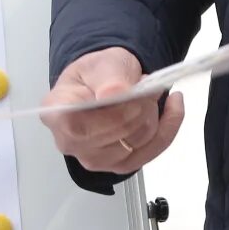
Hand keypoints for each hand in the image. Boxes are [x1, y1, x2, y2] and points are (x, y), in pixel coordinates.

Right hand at [39, 47, 185, 175]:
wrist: (104, 84)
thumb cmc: (96, 74)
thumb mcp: (103, 62)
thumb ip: (109, 77)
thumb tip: (115, 93)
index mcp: (56, 113)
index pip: (84, 124)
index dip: (117, 108)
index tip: (136, 86)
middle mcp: (69, 143)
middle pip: (119, 131)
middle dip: (142, 103)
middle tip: (146, 82)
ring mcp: (94, 160)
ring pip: (139, 140)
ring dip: (154, 113)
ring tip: (146, 93)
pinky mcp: (119, 166)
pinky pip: (153, 151)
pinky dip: (169, 126)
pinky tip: (172, 106)